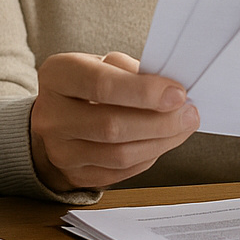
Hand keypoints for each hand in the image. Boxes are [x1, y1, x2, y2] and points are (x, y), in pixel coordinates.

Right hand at [30, 52, 197, 193]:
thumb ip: (130, 72)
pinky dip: (149, 156)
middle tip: (188, 113)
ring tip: (182, 127)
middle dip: (159, 122)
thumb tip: (170, 93)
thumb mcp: (101, 64)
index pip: (101, 85)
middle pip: (111, 126)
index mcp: (57, 75)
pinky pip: (121, 172)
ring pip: (119, 155)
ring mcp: (60, 150)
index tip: (177, 93)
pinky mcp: (75, 175)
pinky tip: (162, 141)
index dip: (144, 92)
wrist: (58, 117)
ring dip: (160, 142)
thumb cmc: (87, 85)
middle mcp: (51, 115)